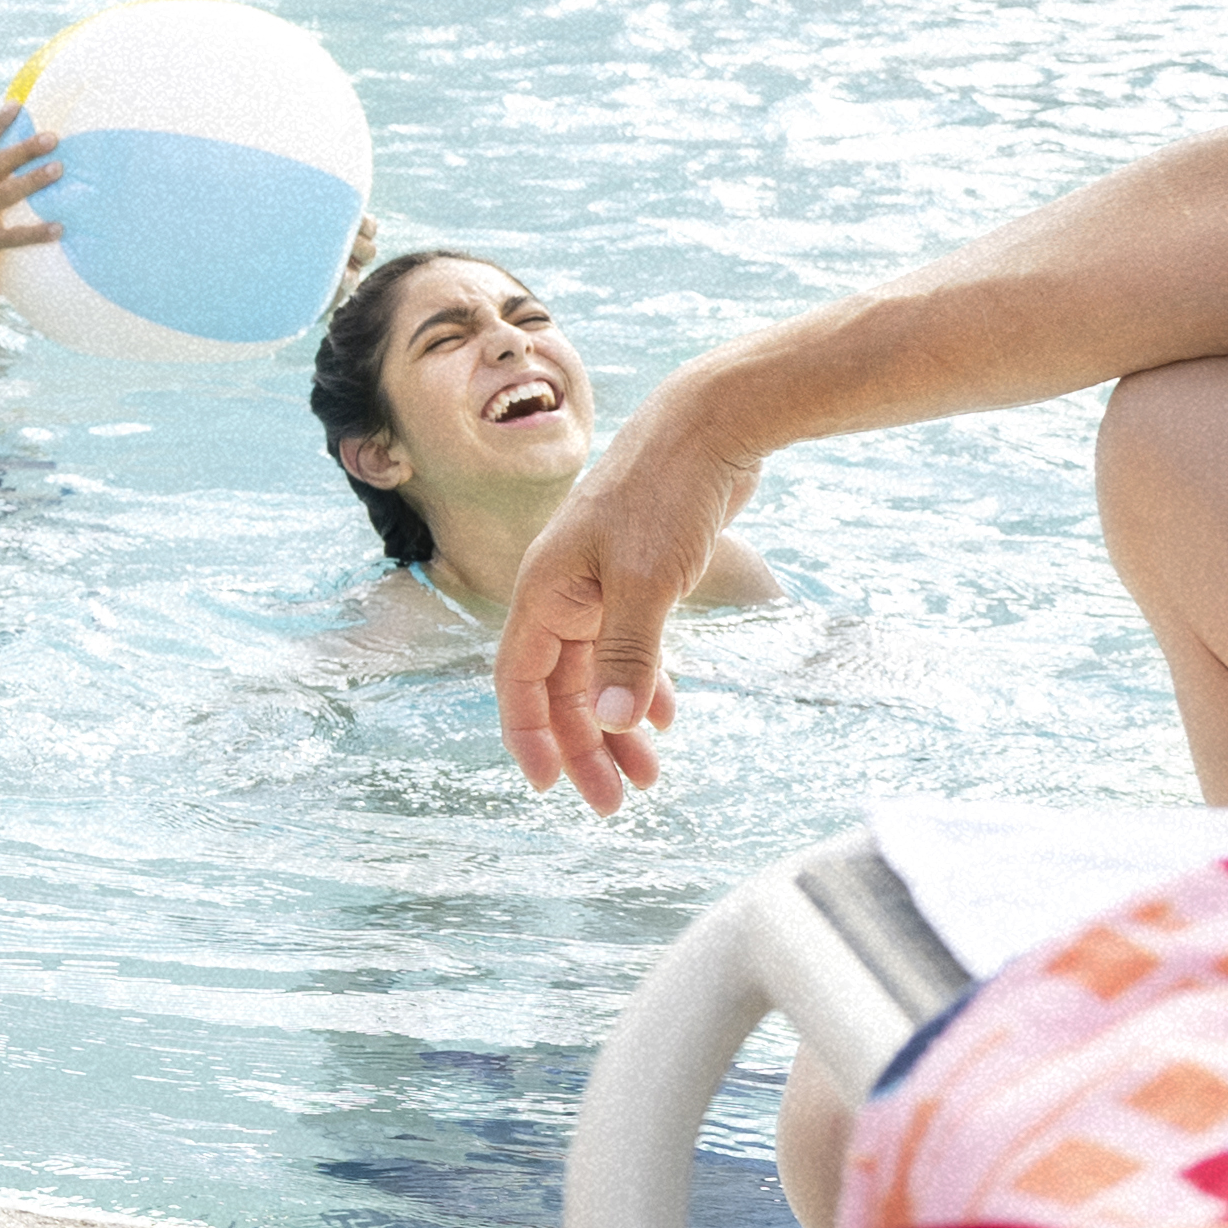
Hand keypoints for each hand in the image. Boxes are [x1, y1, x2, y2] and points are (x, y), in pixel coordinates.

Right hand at [494, 381, 758, 814]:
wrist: (708, 427)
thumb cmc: (665, 496)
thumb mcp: (646, 584)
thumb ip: (629, 656)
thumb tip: (614, 724)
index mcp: (544, 592)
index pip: (519, 681)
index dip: (530, 737)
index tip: (552, 787)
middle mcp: (562, 592)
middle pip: (560, 688)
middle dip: (586, 745)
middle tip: (618, 800)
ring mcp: (599, 584)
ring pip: (596, 672)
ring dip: (619, 723)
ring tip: (651, 773)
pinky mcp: (638, 577)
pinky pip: (628, 648)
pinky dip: (644, 684)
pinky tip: (669, 714)